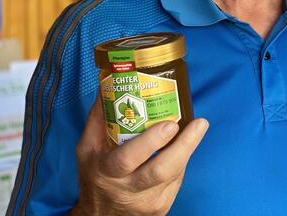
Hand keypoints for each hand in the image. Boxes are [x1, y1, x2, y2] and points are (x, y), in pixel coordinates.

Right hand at [71, 95, 208, 215]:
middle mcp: (128, 189)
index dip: (150, 142)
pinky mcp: (162, 207)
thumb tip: (108, 82)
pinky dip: (181, 161)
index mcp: (107, 171)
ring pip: (174, 174)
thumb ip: (99, 117)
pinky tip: (183, 146)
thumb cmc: (95, 176)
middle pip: (161, 170)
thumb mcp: (88, 149)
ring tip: (197, 127)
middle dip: (184, 145)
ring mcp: (148, 201)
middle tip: (199, 123)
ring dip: (187, 148)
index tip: (169, 124)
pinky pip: (177, 180)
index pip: (128, 158)